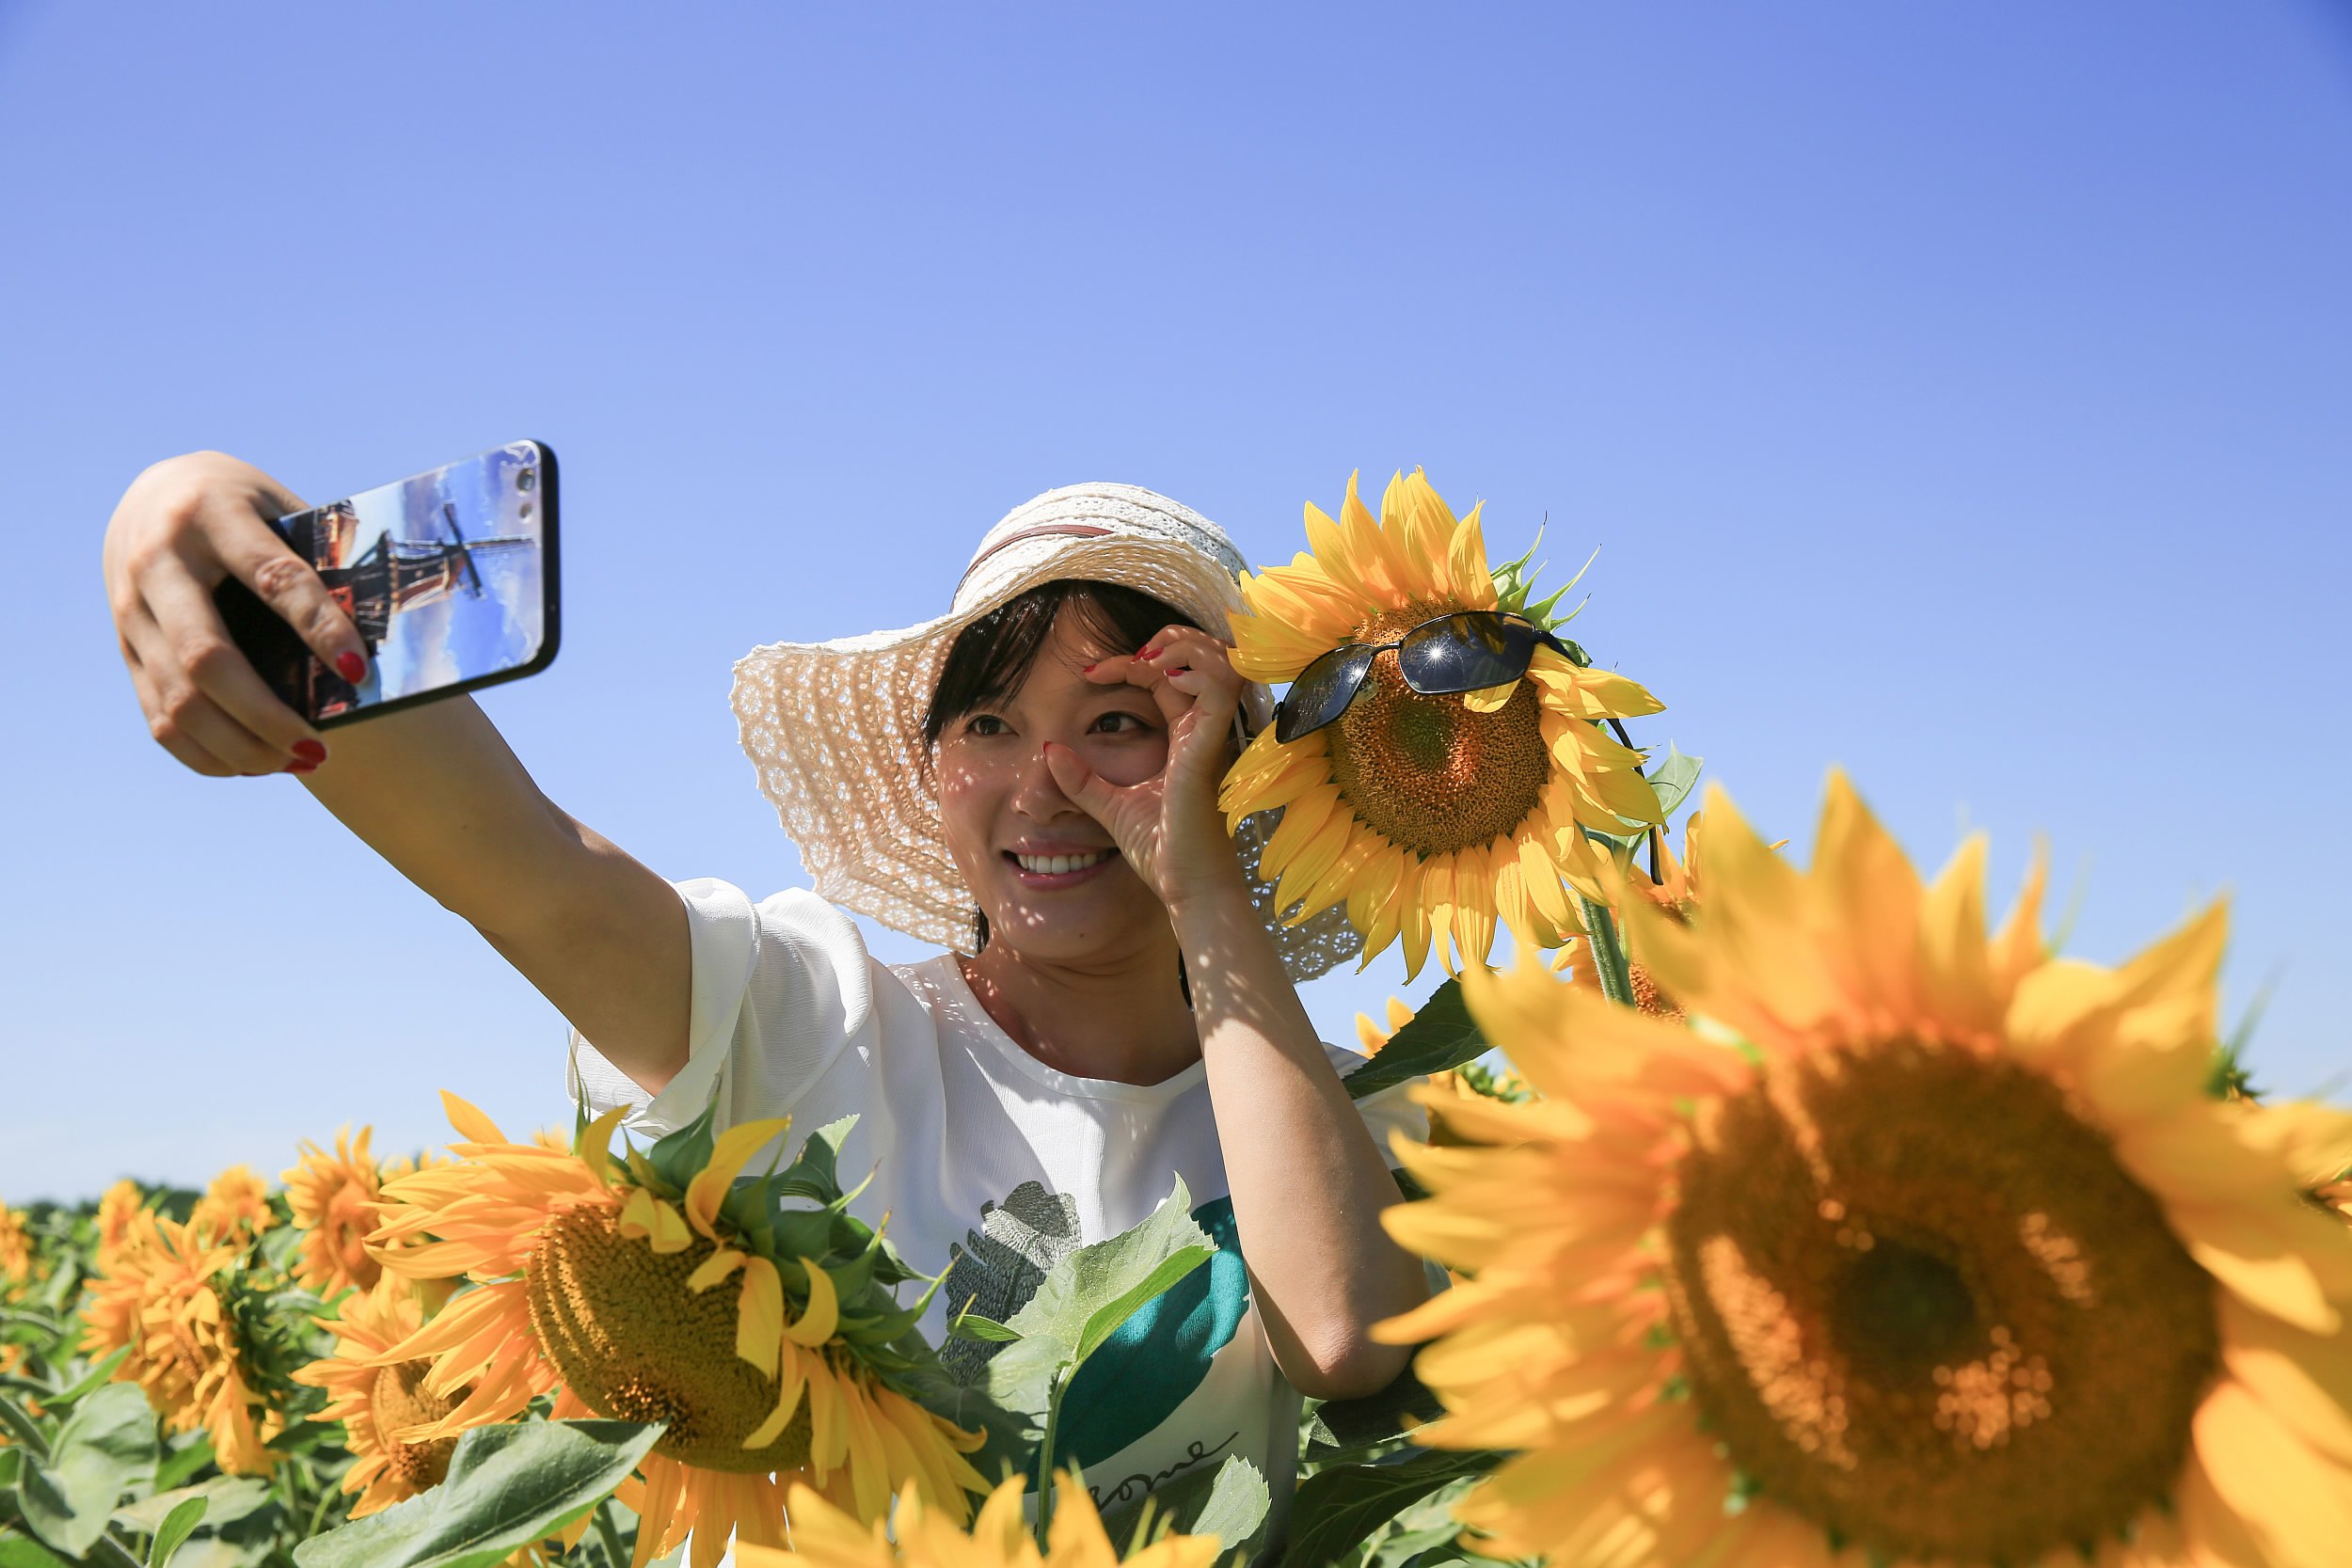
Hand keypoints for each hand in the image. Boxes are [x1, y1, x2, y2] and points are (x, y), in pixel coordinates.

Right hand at [101, 451, 370, 777]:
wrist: (152, 489)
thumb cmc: (241, 502)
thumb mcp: (276, 505)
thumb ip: (314, 556)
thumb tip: (375, 630)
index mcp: (210, 514)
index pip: (273, 578)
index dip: (319, 627)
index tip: (358, 671)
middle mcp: (157, 563)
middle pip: (207, 658)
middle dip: (266, 715)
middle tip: (319, 749)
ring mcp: (130, 611)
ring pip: (178, 699)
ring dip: (241, 745)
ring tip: (297, 761)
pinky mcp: (123, 647)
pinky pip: (157, 716)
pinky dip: (206, 752)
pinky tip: (252, 763)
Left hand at [1041, 624, 1252, 913]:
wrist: (1187, 889)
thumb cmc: (1163, 853)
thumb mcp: (1111, 806)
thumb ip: (1083, 780)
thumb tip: (1048, 751)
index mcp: (1187, 738)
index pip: (1170, 677)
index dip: (1133, 662)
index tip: (1090, 673)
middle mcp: (1205, 731)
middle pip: (1207, 656)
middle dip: (1171, 640)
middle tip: (1128, 656)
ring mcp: (1212, 738)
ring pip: (1222, 661)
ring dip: (1184, 648)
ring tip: (1144, 660)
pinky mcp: (1209, 751)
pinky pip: (1219, 690)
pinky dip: (1194, 670)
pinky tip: (1158, 675)